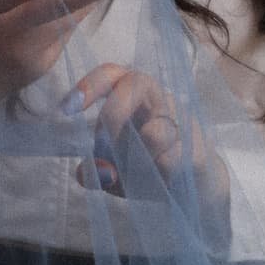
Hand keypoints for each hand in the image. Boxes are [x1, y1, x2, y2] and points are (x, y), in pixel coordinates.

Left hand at [66, 63, 230, 208]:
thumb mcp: (115, 173)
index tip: (66, 109)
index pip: (115, 74)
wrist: (198, 190)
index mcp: (136, 99)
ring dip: (138, 159)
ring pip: (156, 131)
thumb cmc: (150, 170)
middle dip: (114, 112)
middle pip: (139, 82)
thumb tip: (91, 172)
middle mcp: (161, 102)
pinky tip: (161, 182)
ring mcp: (184, 123)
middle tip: (104, 143)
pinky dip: (157, 176)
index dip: (90, 84)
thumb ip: (97, 171)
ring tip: (139, 175)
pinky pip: (172, 159)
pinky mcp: (198, 150)